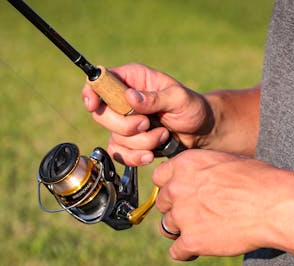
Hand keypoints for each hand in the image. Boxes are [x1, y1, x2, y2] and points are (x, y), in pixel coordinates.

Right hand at [82, 63, 213, 165]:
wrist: (201, 132)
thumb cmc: (192, 108)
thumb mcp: (179, 98)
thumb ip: (155, 98)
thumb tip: (130, 97)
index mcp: (133, 79)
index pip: (101, 80)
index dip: (92, 92)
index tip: (94, 106)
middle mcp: (124, 100)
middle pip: (102, 114)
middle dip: (126, 125)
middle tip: (148, 124)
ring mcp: (125, 122)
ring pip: (115, 137)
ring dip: (141, 142)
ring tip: (163, 135)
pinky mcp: (129, 142)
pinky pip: (119, 153)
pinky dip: (135, 157)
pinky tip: (151, 154)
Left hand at [152, 149, 293, 260]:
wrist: (274, 205)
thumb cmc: (259, 181)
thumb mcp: (225, 161)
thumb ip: (202, 170)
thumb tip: (198, 177)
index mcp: (185, 164)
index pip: (159, 178)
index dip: (171, 187)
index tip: (183, 194)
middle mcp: (177, 188)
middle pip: (162, 204)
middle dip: (177, 209)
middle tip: (198, 214)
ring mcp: (182, 215)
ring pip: (167, 227)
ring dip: (181, 230)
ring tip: (202, 231)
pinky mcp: (191, 241)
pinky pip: (176, 252)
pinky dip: (187, 252)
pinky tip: (201, 249)